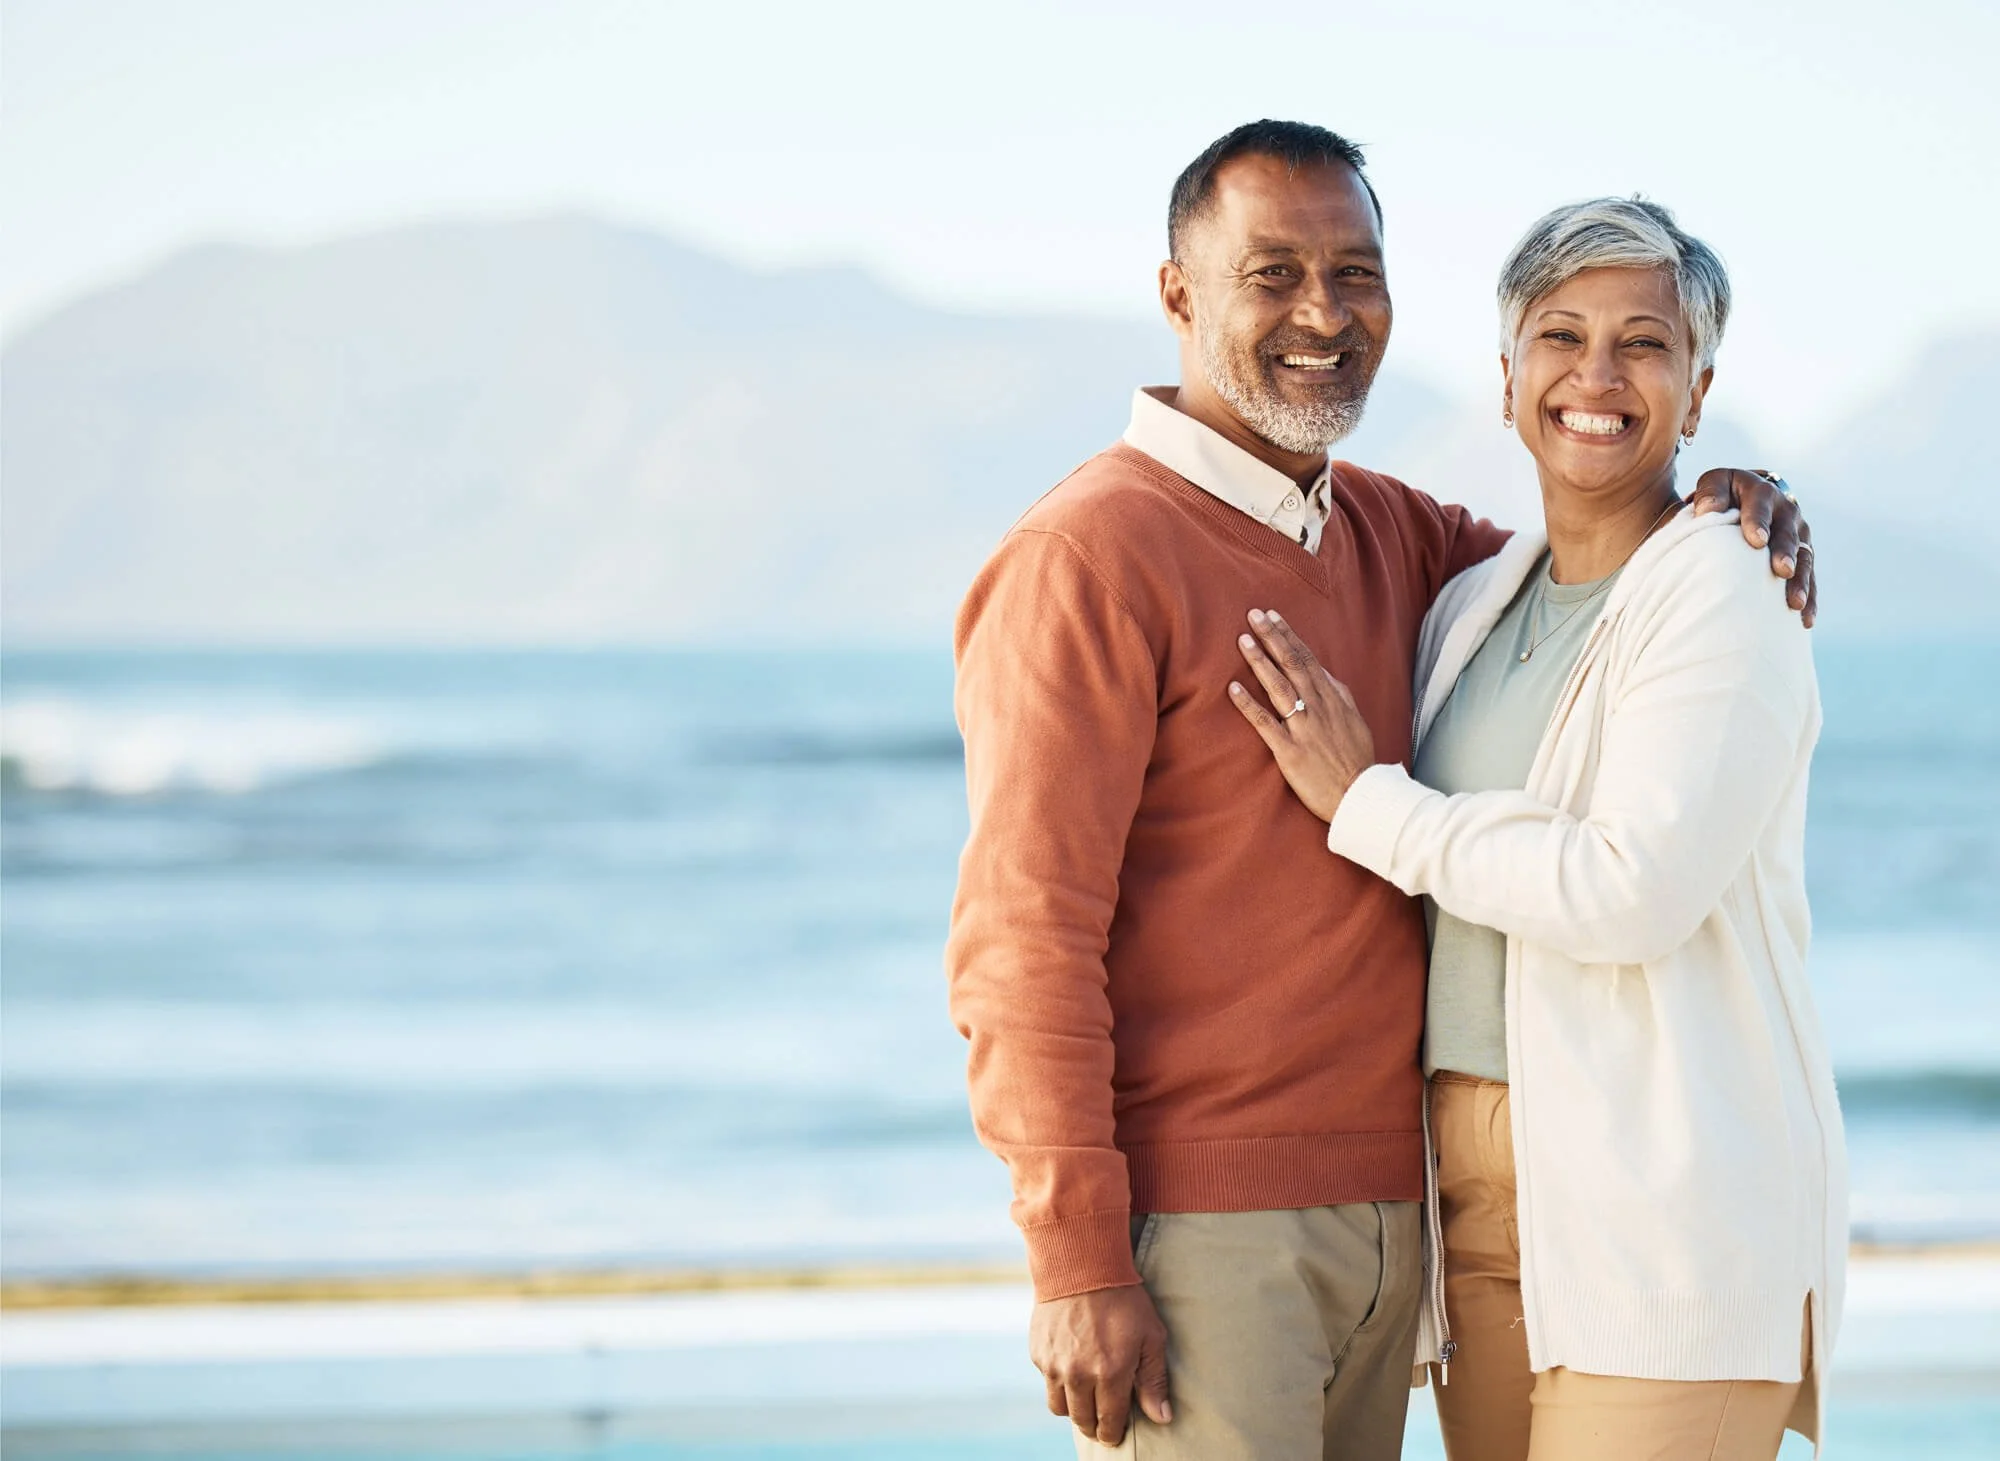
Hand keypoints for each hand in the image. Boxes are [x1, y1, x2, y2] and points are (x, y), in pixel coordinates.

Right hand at [1030, 1283, 1172, 1444]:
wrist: (1081, 1264)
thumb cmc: (1123, 1298)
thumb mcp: (1150, 1336)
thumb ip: (1154, 1380)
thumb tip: (1161, 1417)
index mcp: (1110, 1373)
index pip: (1109, 1423)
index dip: (1113, 1433)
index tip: (1116, 1432)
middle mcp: (1078, 1375)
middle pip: (1083, 1420)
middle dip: (1095, 1426)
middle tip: (1102, 1418)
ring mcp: (1054, 1365)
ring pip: (1060, 1408)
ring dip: (1074, 1408)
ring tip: (1086, 1397)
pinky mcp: (1038, 1353)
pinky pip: (1047, 1382)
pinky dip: (1059, 1382)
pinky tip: (1072, 1366)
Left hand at [1228, 609, 1376, 821]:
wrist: (1360, 796)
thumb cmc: (1356, 759)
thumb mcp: (1354, 720)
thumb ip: (1338, 695)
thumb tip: (1324, 673)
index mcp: (1332, 699)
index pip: (1307, 659)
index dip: (1289, 636)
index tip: (1273, 615)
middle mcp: (1317, 708)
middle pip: (1292, 666)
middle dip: (1272, 638)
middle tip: (1253, 614)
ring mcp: (1303, 728)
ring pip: (1278, 688)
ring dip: (1260, 662)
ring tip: (1243, 640)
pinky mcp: (1290, 751)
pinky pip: (1265, 724)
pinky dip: (1248, 705)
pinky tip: (1232, 689)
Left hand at [1691, 467, 1817, 626]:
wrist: (1748, 495)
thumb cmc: (1722, 494)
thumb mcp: (1713, 484)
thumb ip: (1710, 494)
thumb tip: (1707, 510)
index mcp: (1761, 492)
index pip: (1760, 505)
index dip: (1758, 522)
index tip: (1756, 541)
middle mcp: (1786, 511)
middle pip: (1788, 534)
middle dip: (1785, 553)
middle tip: (1781, 571)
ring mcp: (1798, 534)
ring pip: (1804, 558)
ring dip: (1801, 581)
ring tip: (1795, 604)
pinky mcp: (1804, 555)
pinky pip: (1809, 577)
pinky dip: (1809, 597)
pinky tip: (1805, 620)